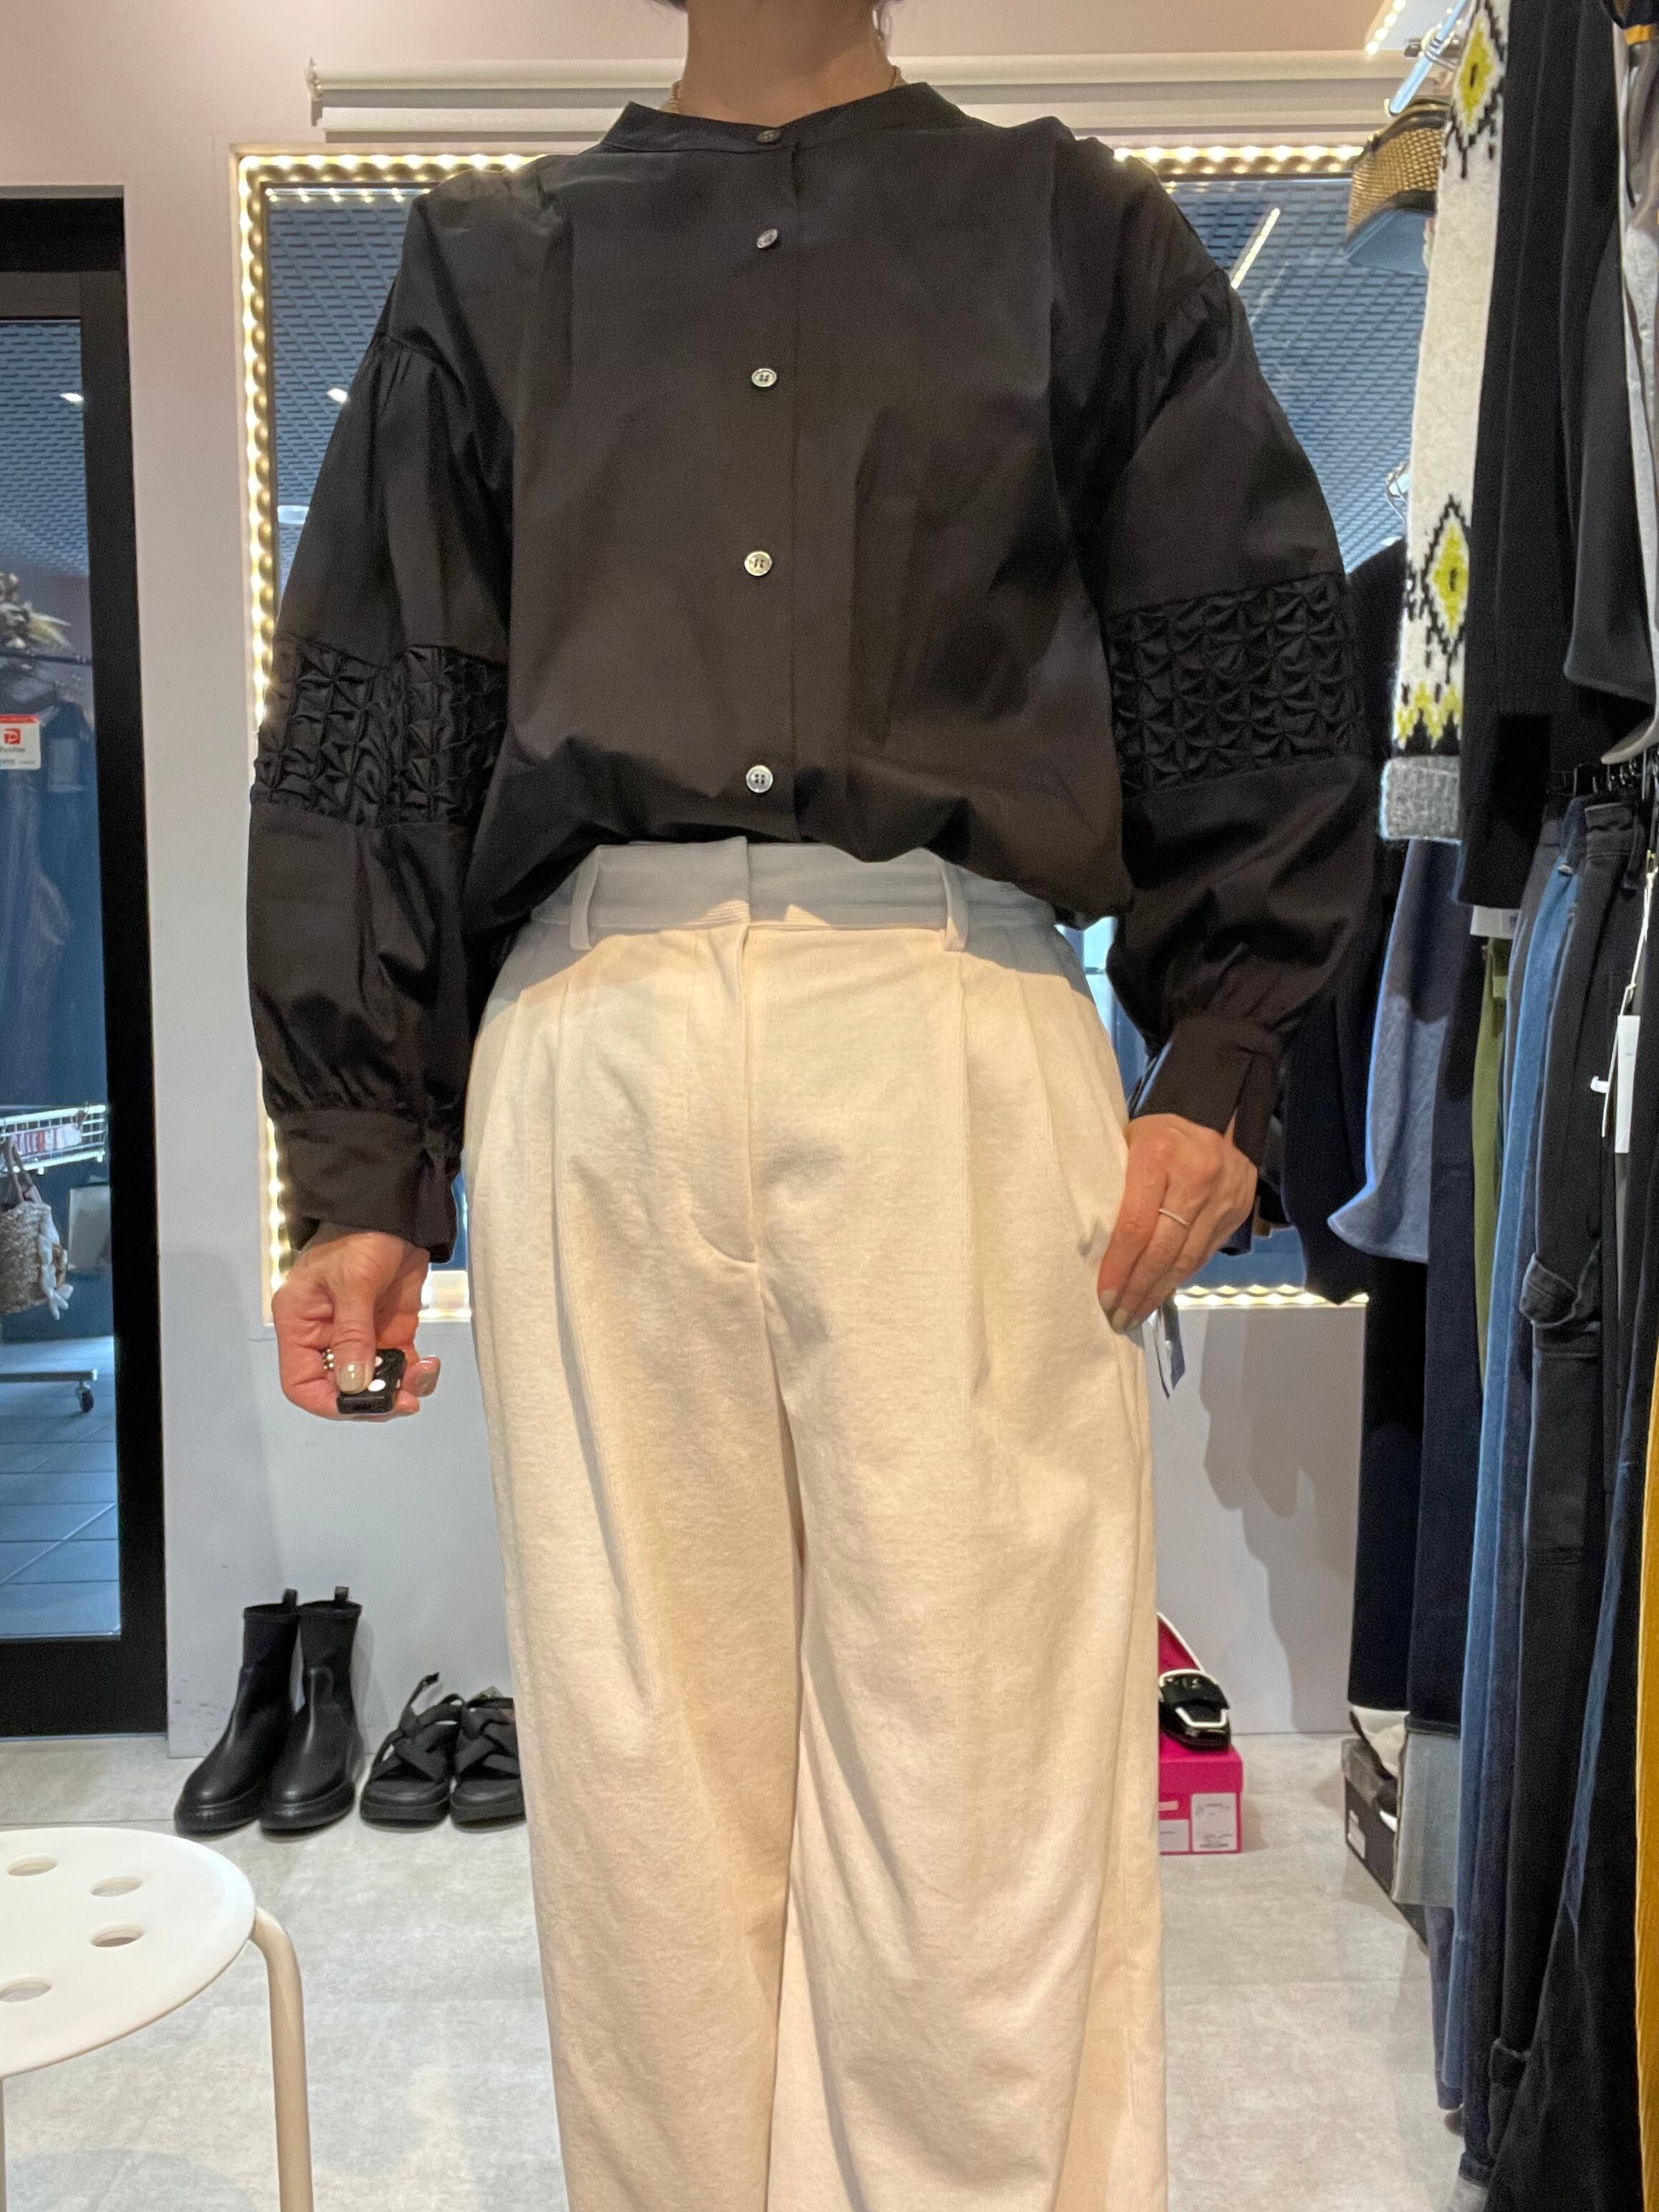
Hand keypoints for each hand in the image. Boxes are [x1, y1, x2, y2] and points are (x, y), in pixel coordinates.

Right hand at [272, 1225, 440, 1420]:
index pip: (301, 1381)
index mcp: (301, 1324)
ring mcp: (360, 1336)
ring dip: (398, 1388)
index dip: (327, 1402)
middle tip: (402, 1399)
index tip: (359, 1406)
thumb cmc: (361, 1234)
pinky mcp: (390, 1332)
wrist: (397, 1212)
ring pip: (374, 1382)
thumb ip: (353, 1333)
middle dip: (372, 1399)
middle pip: (340, 1389)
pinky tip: (429, 1366)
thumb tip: (353, 1383)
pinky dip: (414, 1374)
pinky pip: (399, 1366)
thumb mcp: (353, 1281)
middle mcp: (326, 1336)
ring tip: (421, 1377)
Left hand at [1096, 1114, 1256, 1331]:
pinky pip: (1204, 1254)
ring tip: (1135, 1313)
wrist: (1217, 1116)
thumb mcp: (1126, 1144)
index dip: (1119, 1266)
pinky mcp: (1238, 1210)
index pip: (1136, 1224)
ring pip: (1187, 1258)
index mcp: (1158, 1152)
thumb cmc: (1156, 1136)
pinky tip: (1160, 1292)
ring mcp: (1223, 1195)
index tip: (1103, 1296)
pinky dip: (1179, 1277)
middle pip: (1163, 1248)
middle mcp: (1197, 1174)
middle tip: (1117, 1316)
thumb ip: (1113, 1186)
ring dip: (1158, 1291)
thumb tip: (1089, 1245)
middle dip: (1138, 1289)